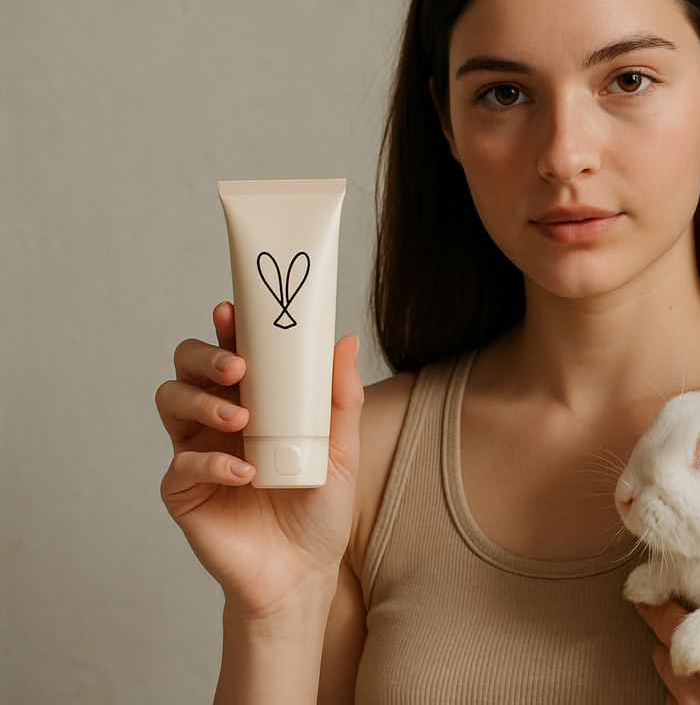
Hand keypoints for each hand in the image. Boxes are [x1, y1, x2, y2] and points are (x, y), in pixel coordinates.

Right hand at [156, 302, 363, 617]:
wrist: (304, 572)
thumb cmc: (318, 509)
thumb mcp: (341, 450)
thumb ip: (341, 399)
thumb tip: (344, 342)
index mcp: (252, 400)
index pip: (229, 350)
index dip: (225, 327)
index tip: (233, 311)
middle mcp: (216, 418)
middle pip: (187, 365)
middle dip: (206, 356)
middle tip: (238, 367)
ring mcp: (195, 451)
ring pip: (170, 401)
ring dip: (203, 401)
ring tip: (241, 418)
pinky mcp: (183, 492)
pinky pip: (181, 465)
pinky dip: (212, 464)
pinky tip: (244, 473)